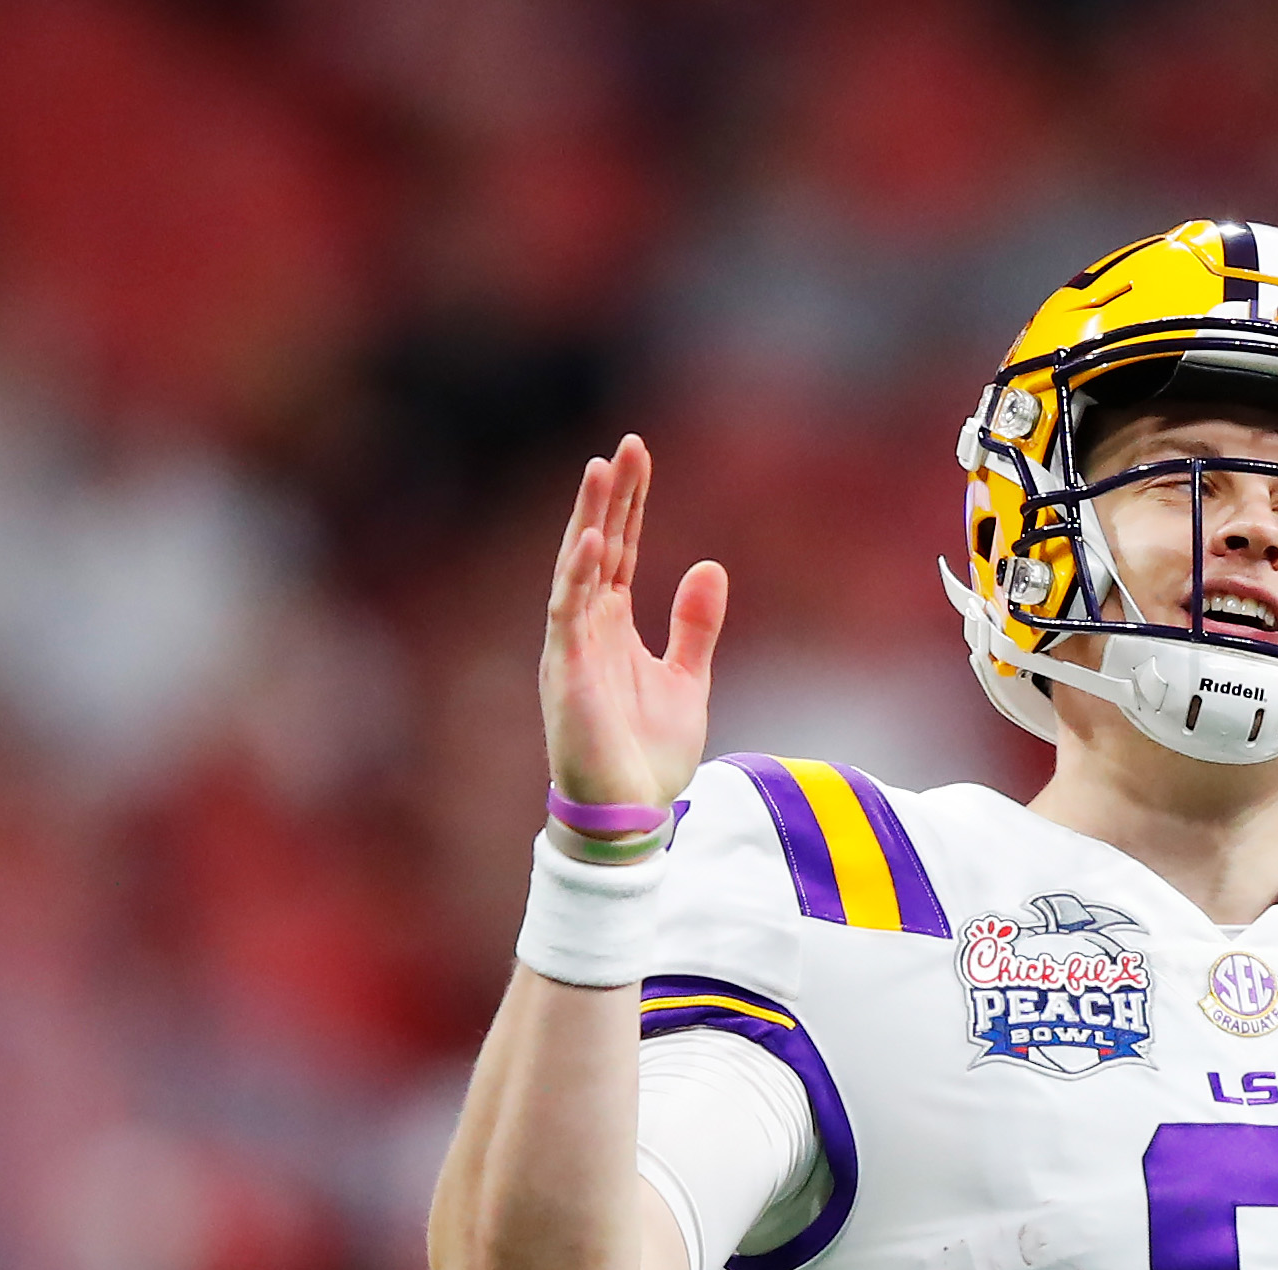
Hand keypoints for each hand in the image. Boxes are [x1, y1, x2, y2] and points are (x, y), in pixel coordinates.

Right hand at [540, 434, 727, 813]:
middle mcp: (588, 627)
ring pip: (577, 569)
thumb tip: (708, 566)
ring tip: (601, 471)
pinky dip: (578, 577)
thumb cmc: (649, 755)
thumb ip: (694, 626)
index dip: (629, 503)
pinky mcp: (568, 673)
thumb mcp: (688, 680)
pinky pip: (568, 615)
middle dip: (610, 497)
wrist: (631, 815)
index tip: (640, 456)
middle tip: (627, 446)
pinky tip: (592, 541)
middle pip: (597, 546)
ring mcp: (574, 647)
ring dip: (588, 520)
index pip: (619, 549)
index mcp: (613, 624)